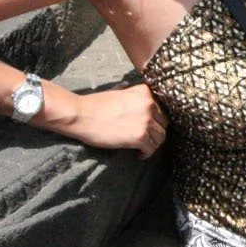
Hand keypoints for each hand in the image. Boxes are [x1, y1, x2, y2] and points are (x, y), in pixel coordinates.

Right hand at [50, 84, 166, 157]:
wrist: (81, 114)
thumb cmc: (96, 105)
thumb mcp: (121, 92)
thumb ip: (135, 98)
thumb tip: (145, 107)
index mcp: (145, 92)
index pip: (161, 108)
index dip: (156, 119)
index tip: (150, 126)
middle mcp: (149, 104)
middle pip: (164, 123)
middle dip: (156, 131)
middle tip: (147, 138)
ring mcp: (146, 121)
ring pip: (160, 137)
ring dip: (152, 144)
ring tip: (143, 148)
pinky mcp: (139, 136)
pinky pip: (151, 148)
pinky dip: (146, 153)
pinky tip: (139, 154)